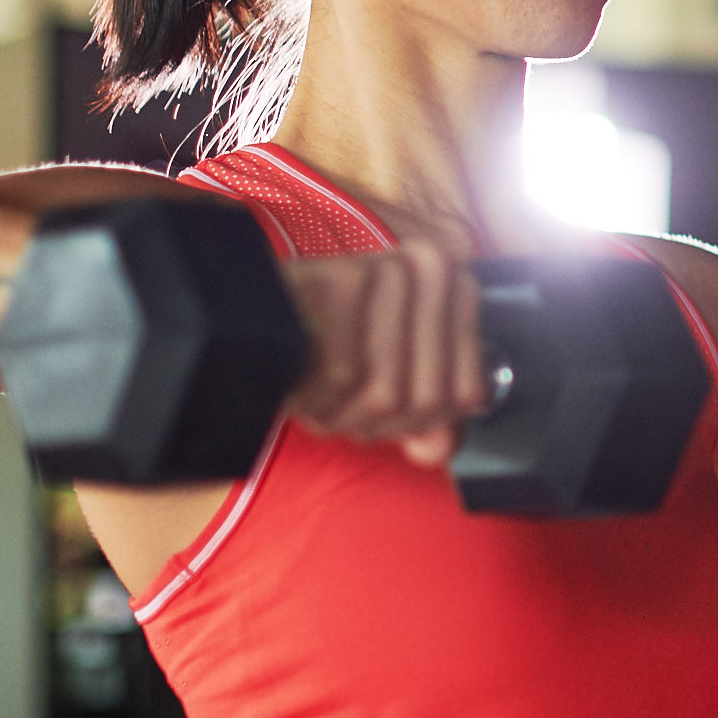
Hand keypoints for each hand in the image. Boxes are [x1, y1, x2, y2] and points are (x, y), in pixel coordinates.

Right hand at [280, 249, 492, 468]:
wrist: (250, 309)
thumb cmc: (326, 347)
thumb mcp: (384, 385)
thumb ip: (423, 420)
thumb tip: (437, 448)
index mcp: (458, 288)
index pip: (466, 395)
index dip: (425, 426)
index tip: (393, 423)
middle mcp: (433, 269)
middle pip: (426, 401)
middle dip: (380, 426)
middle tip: (345, 415)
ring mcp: (388, 270)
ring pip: (386, 394)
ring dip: (343, 416)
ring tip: (320, 402)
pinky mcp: (341, 279)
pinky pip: (343, 376)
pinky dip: (316, 398)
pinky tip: (298, 386)